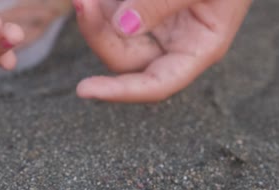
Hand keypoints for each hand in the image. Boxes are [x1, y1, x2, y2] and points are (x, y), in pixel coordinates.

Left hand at [74, 0, 252, 101]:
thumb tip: (123, 26)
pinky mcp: (138, 6)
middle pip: (124, 58)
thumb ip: (164, 3)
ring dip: (94, 15)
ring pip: (111, 34)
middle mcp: (172, 43)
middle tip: (82, 1)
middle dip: (98, 34)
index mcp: (197, 48)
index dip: (121, 91)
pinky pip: (111, 11)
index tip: (84, 90)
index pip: (157, 84)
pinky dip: (99, 4)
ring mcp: (153, 24)